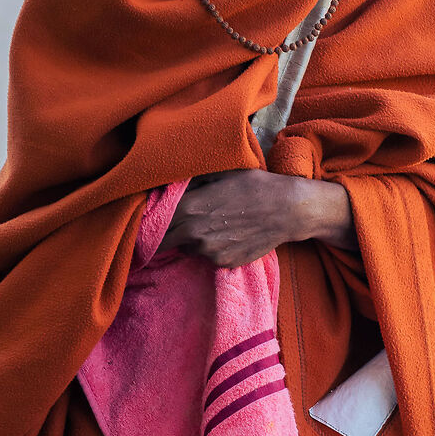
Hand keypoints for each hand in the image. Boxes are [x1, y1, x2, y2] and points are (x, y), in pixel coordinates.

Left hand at [166, 170, 353, 267]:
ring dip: (190, 240)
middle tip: (167, 228)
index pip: (156, 220)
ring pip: (187, 248)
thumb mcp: (221, 173)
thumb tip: (170, 183)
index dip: (149, 220)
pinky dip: (211, 248)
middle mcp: (195, 234)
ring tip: (209, 225)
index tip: (146, 219)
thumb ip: (192, 181)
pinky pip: (207, 256)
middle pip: (164, 241)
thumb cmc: (255, 185)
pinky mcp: (224, 263)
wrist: (288, 210)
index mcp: (190, 208)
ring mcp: (210, 252)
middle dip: (163, 234)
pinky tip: (226, 234)